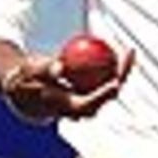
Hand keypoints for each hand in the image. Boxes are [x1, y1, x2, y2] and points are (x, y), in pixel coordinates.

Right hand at [1, 49, 133, 123]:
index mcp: (68, 109)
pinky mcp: (92, 90)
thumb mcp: (31, 71)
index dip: (104, 95)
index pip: (90, 104)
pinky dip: (113, 65)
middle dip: (122, 78)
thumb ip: (45, 69)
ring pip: (111, 86)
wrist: (28, 86)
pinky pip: (106, 77)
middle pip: (108, 96)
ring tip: (129, 51)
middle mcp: (83, 108)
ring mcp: (89, 99)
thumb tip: (60, 68)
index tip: (115, 82)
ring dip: (122, 70)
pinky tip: (119, 48)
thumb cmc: (28, 77)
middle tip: (127, 57)